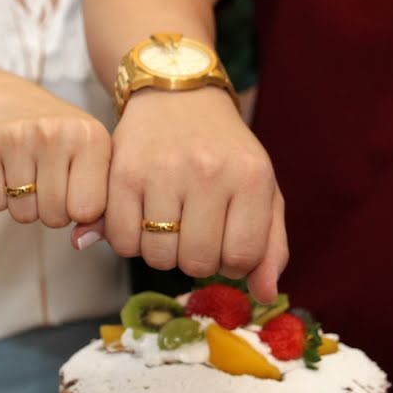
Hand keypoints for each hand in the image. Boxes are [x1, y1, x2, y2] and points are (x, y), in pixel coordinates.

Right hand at [0, 87, 110, 227]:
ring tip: (29, 175)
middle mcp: (56, 132)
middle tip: (49, 182)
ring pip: (22, 214)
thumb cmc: (65, 145)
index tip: (77, 189)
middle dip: (52, 211)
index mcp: (92, 137)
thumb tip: (81, 243)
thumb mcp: (95, 165)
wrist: (16, 103)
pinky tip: (6, 170)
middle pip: (54, 217)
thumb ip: (102, 212)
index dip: (80, 211)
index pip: (88, 212)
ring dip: (25, 205)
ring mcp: (18, 135)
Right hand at [78, 87, 287, 302]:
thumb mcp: (261, 188)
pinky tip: (141, 218)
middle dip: (195, 258)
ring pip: (158, 256)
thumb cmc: (224, 151)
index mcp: (250, 177)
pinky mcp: (123, 172)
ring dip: (162, 251)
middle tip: (193, 231)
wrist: (177, 96)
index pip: (241, 259)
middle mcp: (207, 172)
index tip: (224, 241)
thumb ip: (271, 245)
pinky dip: (130, 241)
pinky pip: (122, 240)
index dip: (231, 262)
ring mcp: (162, 171)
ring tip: (168, 222)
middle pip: (197, 262)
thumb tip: (263, 296)